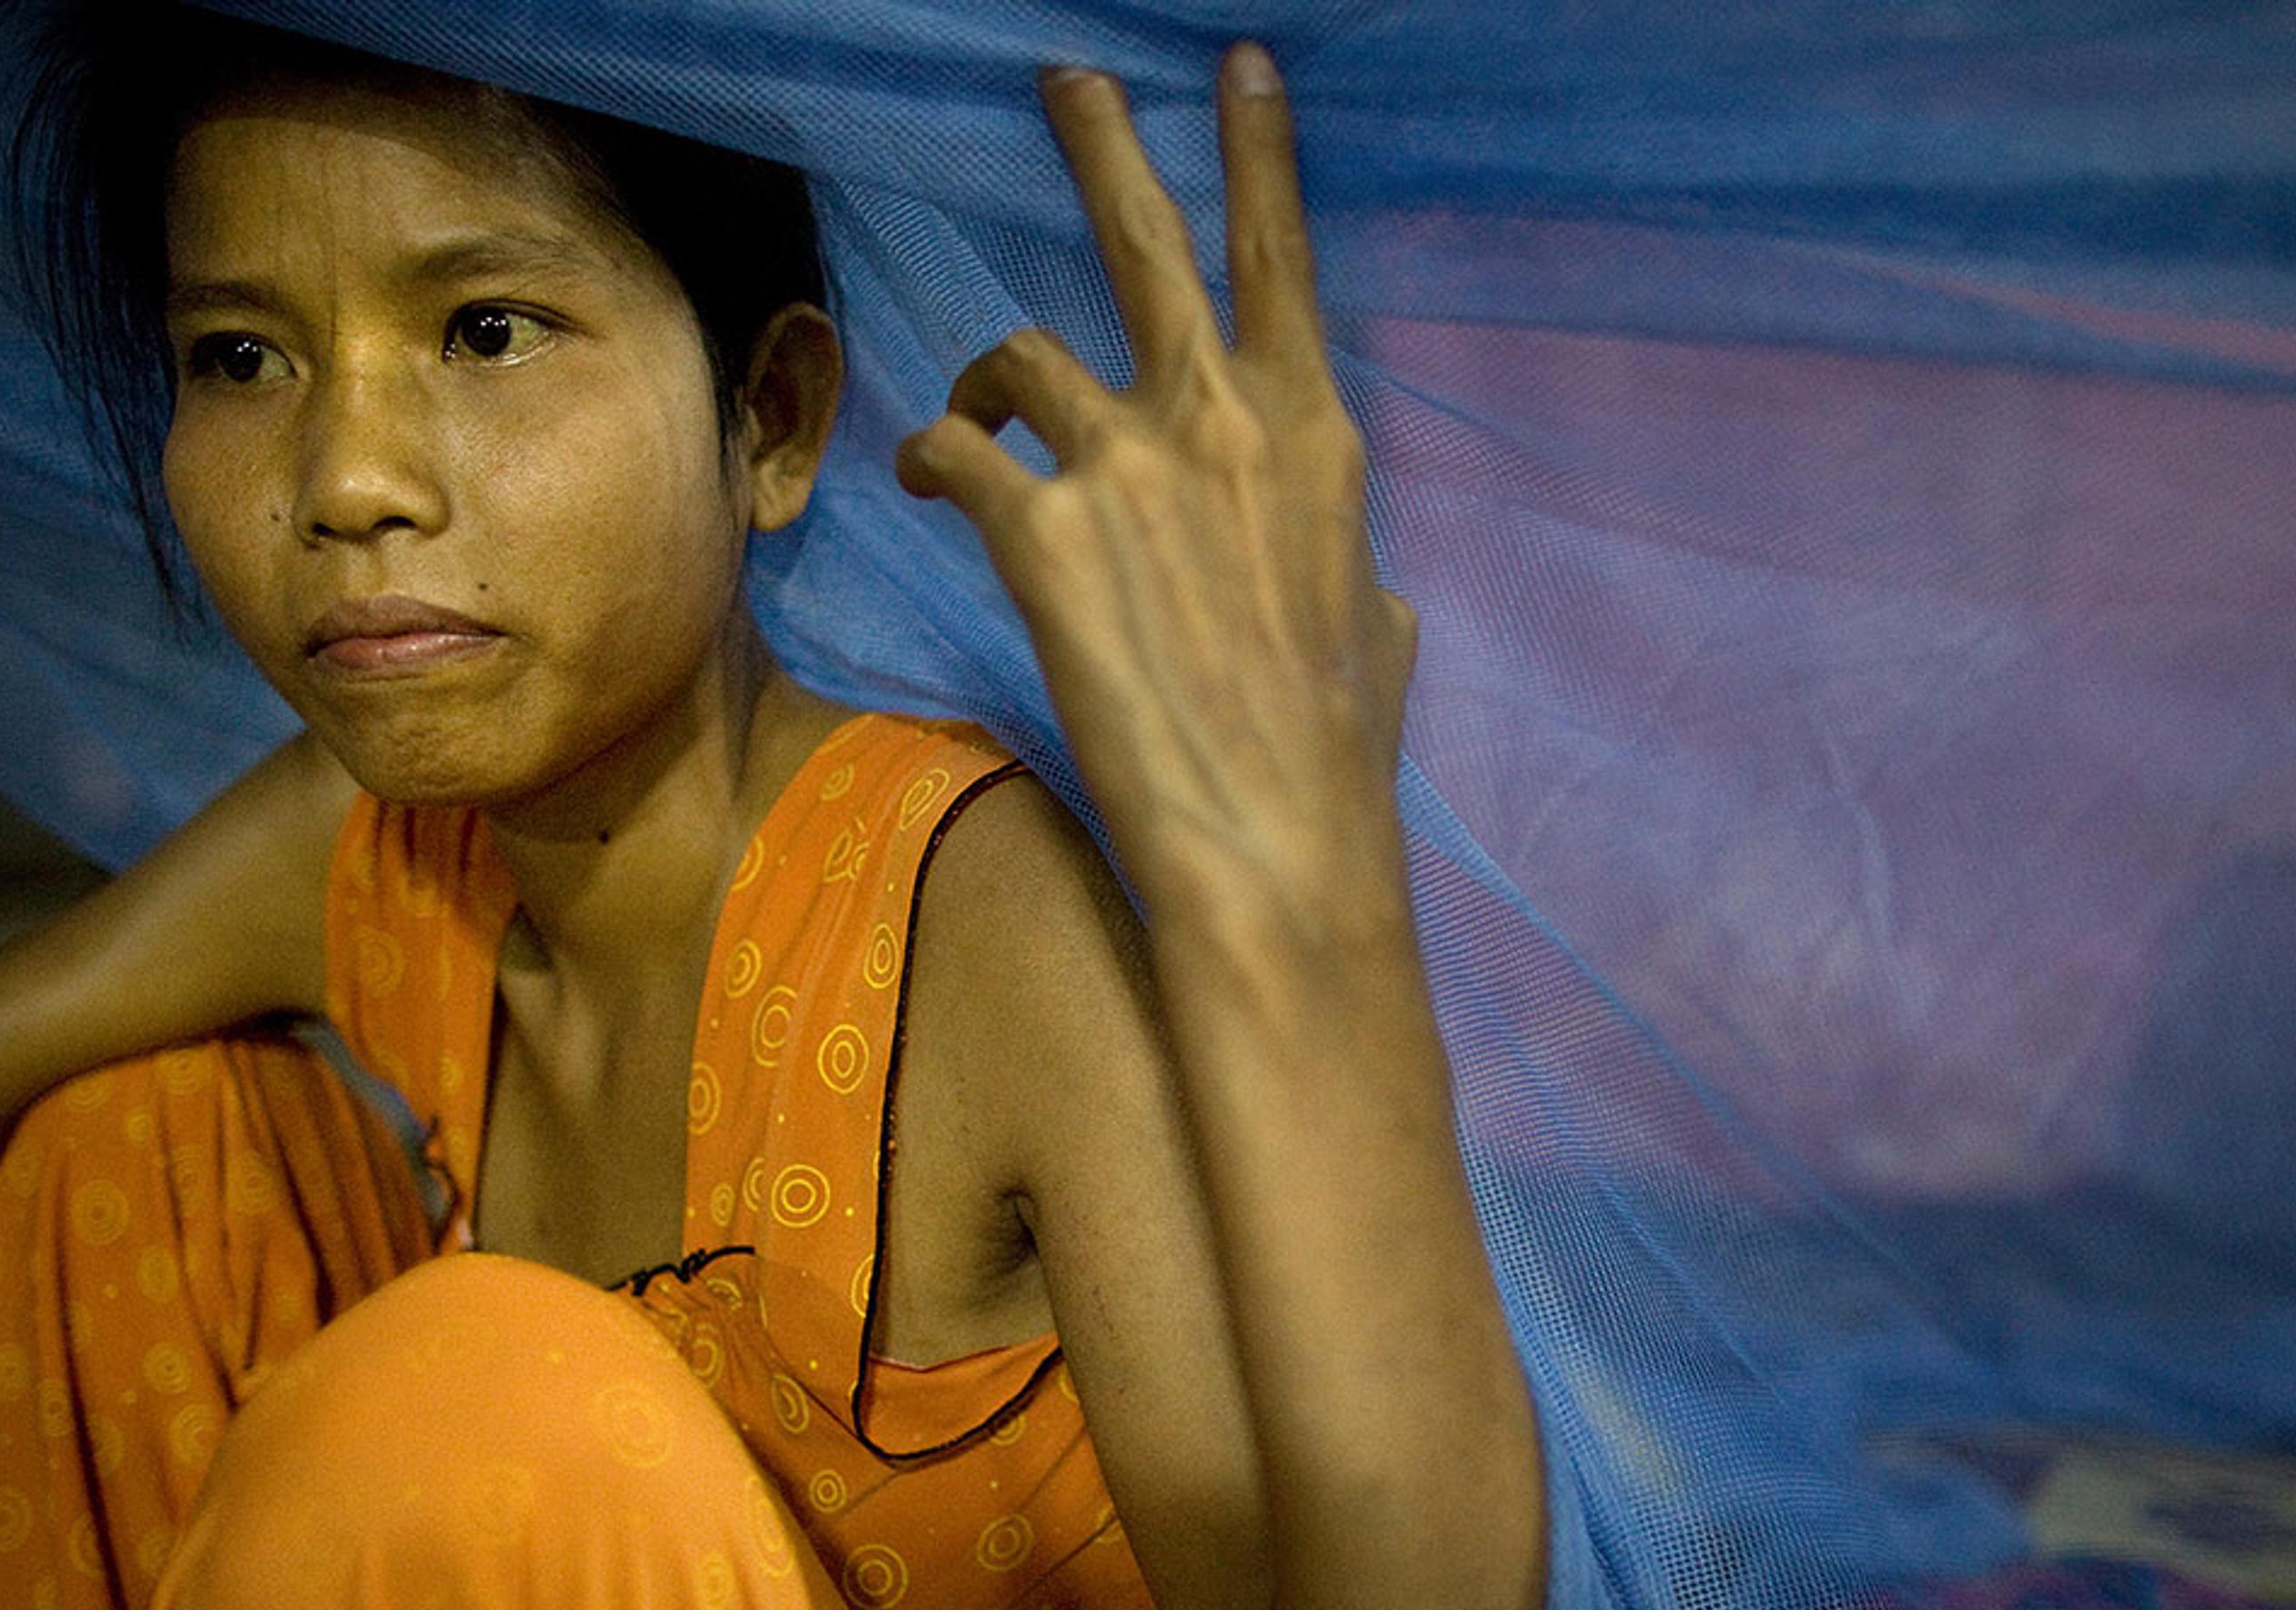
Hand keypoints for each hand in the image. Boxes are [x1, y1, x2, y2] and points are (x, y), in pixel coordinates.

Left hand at [897, 47, 1416, 930]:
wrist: (1274, 846)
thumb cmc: (1336, 756)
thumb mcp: (1377, 626)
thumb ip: (1343, 557)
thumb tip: (1347, 572)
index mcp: (1313, 436)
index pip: (1283, 260)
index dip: (1259, 153)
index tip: (1239, 71)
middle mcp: (1221, 424)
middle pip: (1147, 241)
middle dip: (1103, 143)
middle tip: (1069, 80)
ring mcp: (1127, 469)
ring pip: (1021, 356)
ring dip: (986, 376)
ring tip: (973, 411)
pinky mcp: (1039, 534)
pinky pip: (954, 451)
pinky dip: (927, 455)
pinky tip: (919, 479)